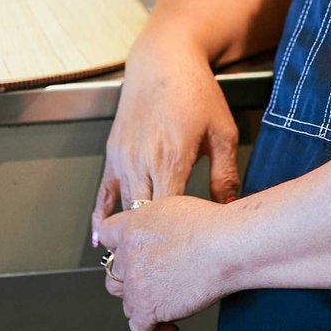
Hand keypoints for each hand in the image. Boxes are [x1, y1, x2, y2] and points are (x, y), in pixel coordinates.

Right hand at [92, 38, 240, 243]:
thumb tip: (229, 208)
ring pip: (123, 209)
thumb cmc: (197, 92)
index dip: (178, 240)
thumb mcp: (222, 131)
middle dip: (153, 244)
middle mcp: (142, 162)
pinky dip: (101, 217)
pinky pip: (103, 193)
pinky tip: (102, 240)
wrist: (164, 60)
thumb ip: (226, 174)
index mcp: (172, 159)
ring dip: (131, 233)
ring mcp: (123, 158)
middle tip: (164, 271)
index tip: (190, 257)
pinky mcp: (112, 153)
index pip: (170, 216)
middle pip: (143, 219)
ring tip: (138, 263)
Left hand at [99, 196, 232, 330]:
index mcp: (134, 224)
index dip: (118, 246)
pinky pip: (140, 328)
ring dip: (144, 303)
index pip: (107, 235)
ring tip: (166, 303)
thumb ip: (155, 222)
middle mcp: (129, 253)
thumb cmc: (214, 225)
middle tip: (150, 282)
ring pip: (128, 302)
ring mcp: (136, 283)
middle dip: (130, 279)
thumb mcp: (175, 208)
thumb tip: (159, 235)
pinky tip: (169, 329)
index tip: (126, 255)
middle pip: (115, 273)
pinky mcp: (147, 308)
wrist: (227, 245)